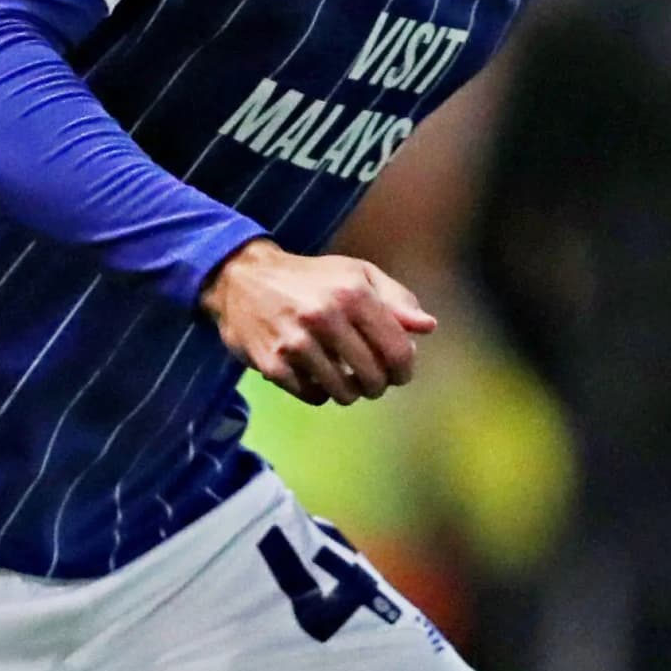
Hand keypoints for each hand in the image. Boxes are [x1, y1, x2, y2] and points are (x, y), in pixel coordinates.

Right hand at [200, 237, 436, 404]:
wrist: (241, 277)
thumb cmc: (310, 277)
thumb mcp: (356, 274)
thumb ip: (396, 299)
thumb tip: (428, 327)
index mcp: (353, 293)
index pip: (397, 351)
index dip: (404, 369)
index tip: (398, 372)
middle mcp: (325, 316)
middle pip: (372, 377)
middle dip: (377, 384)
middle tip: (370, 379)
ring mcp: (296, 342)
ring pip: (343, 393)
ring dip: (349, 391)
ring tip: (343, 377)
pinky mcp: (272, 363)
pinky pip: (312, 396)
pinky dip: (319, 392)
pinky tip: (316, 376)